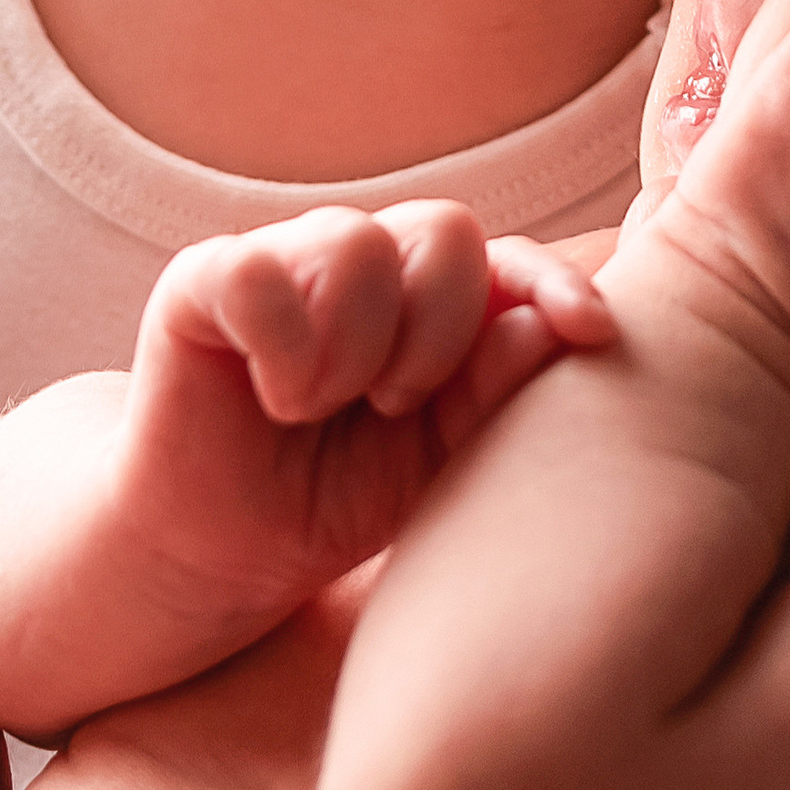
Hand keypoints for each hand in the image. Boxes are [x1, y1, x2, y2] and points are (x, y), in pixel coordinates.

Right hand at [115, 201, 614, 613]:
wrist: (222, 558)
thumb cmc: (338, 500)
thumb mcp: (439, 463)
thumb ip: (495, 394)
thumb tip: (552, 325)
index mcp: (431, 301)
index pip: (508, 258)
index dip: (551, 283)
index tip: (587, 332)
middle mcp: (363, 263)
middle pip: (446, 231)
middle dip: (440, 331)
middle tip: (395, 404)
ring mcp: (283, 260)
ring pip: (358, 241)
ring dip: (356, 346)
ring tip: (325, 409)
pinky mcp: (203, 281)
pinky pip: (259, 270)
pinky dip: (282, 344)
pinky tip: (275, 398)